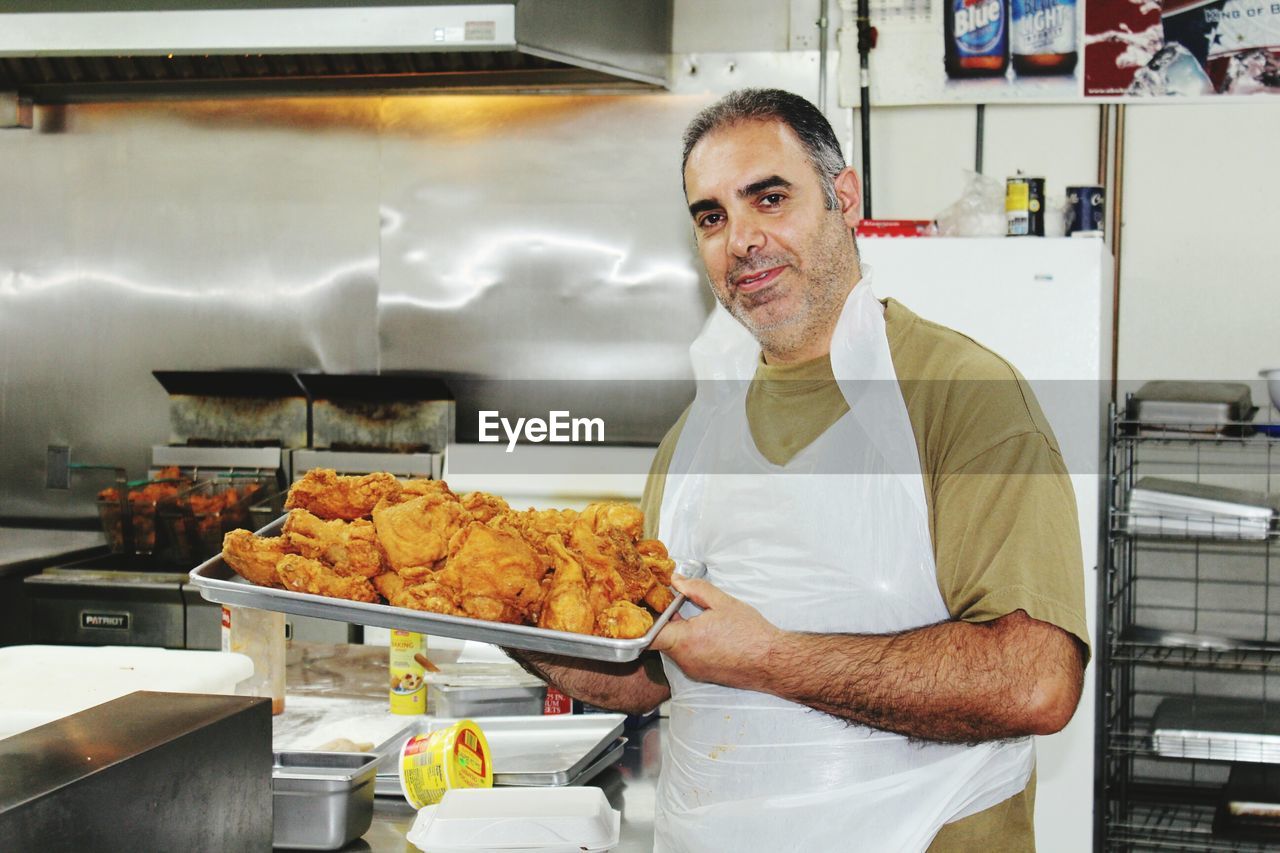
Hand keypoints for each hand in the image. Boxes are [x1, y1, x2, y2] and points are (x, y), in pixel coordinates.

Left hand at [650, 576, 782, 691]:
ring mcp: (693, 670)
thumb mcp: (723, 602)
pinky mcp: (702, 675)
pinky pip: (688, 657)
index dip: (645, 621)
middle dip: (668, 622)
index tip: (649, 608)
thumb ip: (695, 589)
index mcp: (686, 640)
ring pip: (675, 649)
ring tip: (702, 621)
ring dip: (681, 633)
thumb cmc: (752, 634)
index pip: (649, 635)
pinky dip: (692, 645)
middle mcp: (685, 660)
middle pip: (662, 639)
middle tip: (680, 606)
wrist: (773, 661)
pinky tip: (710, 635)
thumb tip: (677, 580)